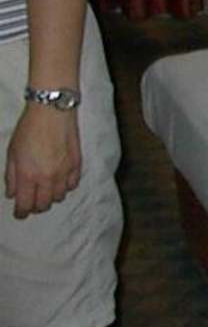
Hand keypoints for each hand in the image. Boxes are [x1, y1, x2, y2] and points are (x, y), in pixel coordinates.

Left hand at [5, 103, 80, 218]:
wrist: (52, 112)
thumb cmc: (29, 129)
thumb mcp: (12, 152)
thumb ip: (12, 176)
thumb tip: (12, 194)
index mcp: (28, 175)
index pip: (26, 204)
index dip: (21, 213)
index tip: (20, 214)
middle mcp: (47, 178)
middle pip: (44, 205)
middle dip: (36, 207)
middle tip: (31, 203)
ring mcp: (64, 172)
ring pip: (59, 197)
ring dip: (51, 197)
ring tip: (45, 190)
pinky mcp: (77, 165)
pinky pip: (72, 185)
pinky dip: (65, 187)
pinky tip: (60, 181)